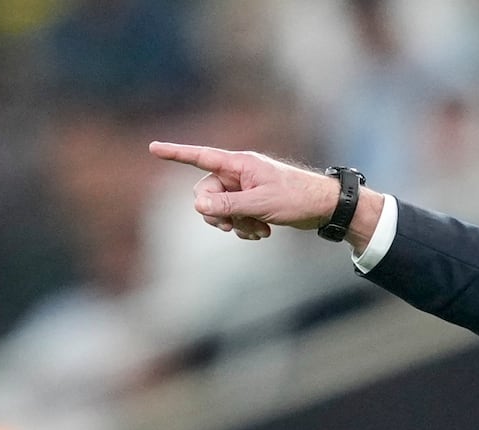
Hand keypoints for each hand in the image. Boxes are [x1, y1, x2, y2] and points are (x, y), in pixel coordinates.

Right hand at [148, 142, 380, 249]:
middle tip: (233, 225)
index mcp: (239, 164)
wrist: (325, 207)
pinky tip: (263, 233)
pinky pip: (234, 217)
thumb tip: (198, 204)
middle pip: (206, 193)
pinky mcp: (253, 204)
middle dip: (217, 212)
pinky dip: (244, 227)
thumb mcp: (260, 204)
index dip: (176, 153)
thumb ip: (228, 204)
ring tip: (257, 230)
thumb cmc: (296, 198)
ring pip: (220, 209)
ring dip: (234, 223)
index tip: (153, 148)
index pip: (201, 157)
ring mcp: (245, 189)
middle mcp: (239, 174)